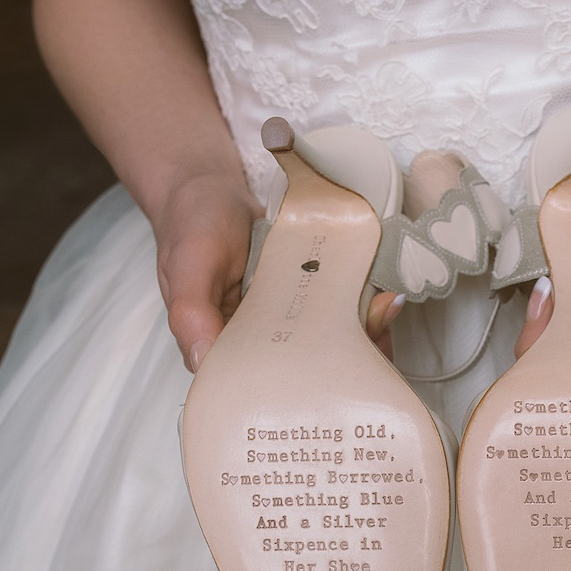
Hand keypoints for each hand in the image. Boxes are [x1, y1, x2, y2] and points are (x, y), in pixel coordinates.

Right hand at [152, 175, 402, 370]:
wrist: (210, 186)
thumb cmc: (191, 226)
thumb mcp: (186, 266)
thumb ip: (190, 312)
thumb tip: (200, 360)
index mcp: (227, 349)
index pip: (267, 384)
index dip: (305, 385)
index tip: (337, 374)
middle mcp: (263, 339)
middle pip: (311, 364)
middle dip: (348, 357)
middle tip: (373, 333)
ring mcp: (291, 316)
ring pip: (333, 337)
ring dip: (364, 328)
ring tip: (384, 308)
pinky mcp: (312, 291)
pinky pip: (341, 304)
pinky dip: (363, 301)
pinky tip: (383, 294)